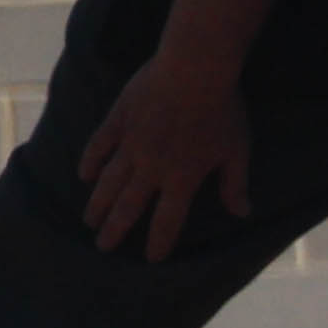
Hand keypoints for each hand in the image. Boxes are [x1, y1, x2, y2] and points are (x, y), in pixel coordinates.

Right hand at [79, 50, 255, 258]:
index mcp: (182, 178)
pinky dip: (90, 162)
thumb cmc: (222, 110)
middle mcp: (151, 168)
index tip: (151, 258)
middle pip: (129, 207)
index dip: (159, 241)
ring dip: (98, 204)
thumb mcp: (236, 150)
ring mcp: (131, 144)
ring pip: (108, 182)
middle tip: (103, 247)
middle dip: (115, 230)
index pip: (168, 220)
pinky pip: (99, 146)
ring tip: (89, 221)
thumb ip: (234, 184)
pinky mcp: (119, 120)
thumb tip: (243, 213)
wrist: (194, 70)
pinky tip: (84, 175)